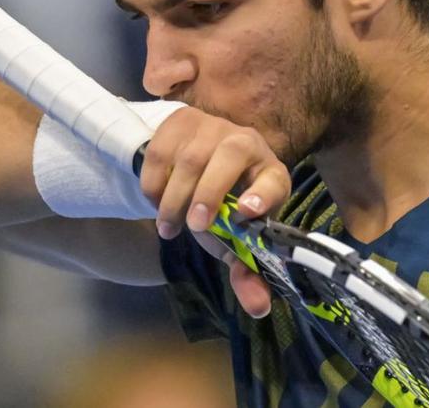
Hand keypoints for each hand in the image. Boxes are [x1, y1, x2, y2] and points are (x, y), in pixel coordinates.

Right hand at [139, 107, 290, 317]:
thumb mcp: (237, 238)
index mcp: (270, 173)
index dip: (263, 195)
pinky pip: (160, 151)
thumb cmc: (224, 206)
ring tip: (168, 228)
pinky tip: (157, 202)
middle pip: (231, 155)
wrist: (199, 162)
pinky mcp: (179, 121)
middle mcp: (246, 142)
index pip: (274, 180)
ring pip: (191, 156)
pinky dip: (154, 183)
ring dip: (175, 196)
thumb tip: (258, 308)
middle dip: (209, 193)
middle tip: (192, 227)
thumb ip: (247, 274)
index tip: (247, 214)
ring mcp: (211, 126)